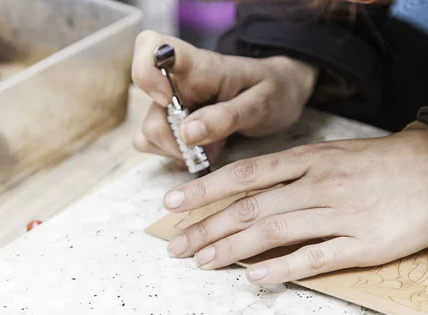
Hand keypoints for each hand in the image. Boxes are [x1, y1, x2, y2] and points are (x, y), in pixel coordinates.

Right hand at [131, 30, 317, 163]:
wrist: (280, 94)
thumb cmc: (271, 90)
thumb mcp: (260, 104)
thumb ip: (226, 117)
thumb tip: (186, 134)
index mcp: (198, 65)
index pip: (152, 46)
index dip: (146, 74)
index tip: (166, 100)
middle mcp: (177, 82)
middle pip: (150, 113)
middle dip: (176, 140)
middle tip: (210, 145)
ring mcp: (171, 104)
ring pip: (149, 133)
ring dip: (179, 150)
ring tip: (213, 145)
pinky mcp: (172, 124)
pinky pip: (155, 144)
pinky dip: (178, 155)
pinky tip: (203, 150)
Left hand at [162, 127, 427, 284]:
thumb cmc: (382, 164)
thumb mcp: (335, 154)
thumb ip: (296, 171)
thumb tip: (252, 191)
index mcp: (311, 159)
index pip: (246, 174)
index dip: (206, 190)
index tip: (173, 204)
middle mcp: (319, 184)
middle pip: (251, 207)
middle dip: (208, 227)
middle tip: (177, 246)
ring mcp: (341, 214)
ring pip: (274, 231)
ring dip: (233, 248)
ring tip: (203, 262)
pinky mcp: (362, 244)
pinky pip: (315, 258)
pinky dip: (282, 269)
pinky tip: (254, 278)